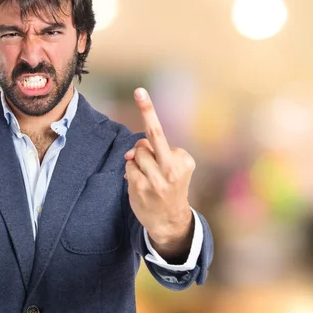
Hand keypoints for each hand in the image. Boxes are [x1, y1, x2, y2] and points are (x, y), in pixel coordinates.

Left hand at [124, 88, 194, 250]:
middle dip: (147, 112)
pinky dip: (131, 170)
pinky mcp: (140, 187)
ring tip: (147, 173)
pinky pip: (129, 167)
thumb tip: (132, 151)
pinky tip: (140, 181)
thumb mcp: (174, 168)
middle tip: (140, 91)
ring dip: (137, 159)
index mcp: (183, 160)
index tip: (140, 92)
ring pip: (136, 153)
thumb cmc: (171, 187)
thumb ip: (155, 152)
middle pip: (152, 137)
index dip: (148, 112)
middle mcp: (172, 168)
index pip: (161, 134)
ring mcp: (155, 179)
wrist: (170, 220)